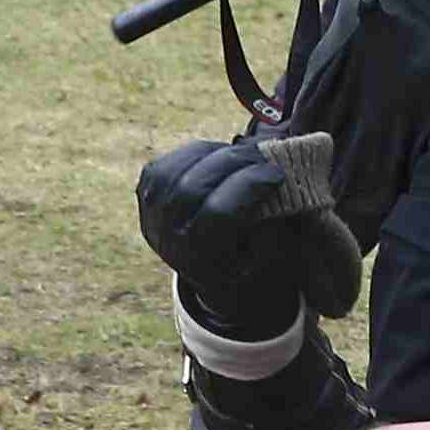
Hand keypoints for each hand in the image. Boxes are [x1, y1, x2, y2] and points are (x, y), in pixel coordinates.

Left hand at [138, 134, 360, 331]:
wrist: (214, 275)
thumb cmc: (254, 258)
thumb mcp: (273, 249)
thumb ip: (275, 216)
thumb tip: (284, 173)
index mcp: (203, 262)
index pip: (217, 214)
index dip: (249, 186)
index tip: (277, 174)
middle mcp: (169, 242)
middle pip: (192, 187)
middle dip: (233, 163)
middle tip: (262, 156)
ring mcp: (151, 218)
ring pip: (177, 170)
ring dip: (214, 154)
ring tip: (242, 157)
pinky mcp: (145, 196)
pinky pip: (166, 164)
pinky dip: (194, 154)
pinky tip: (217, 157)